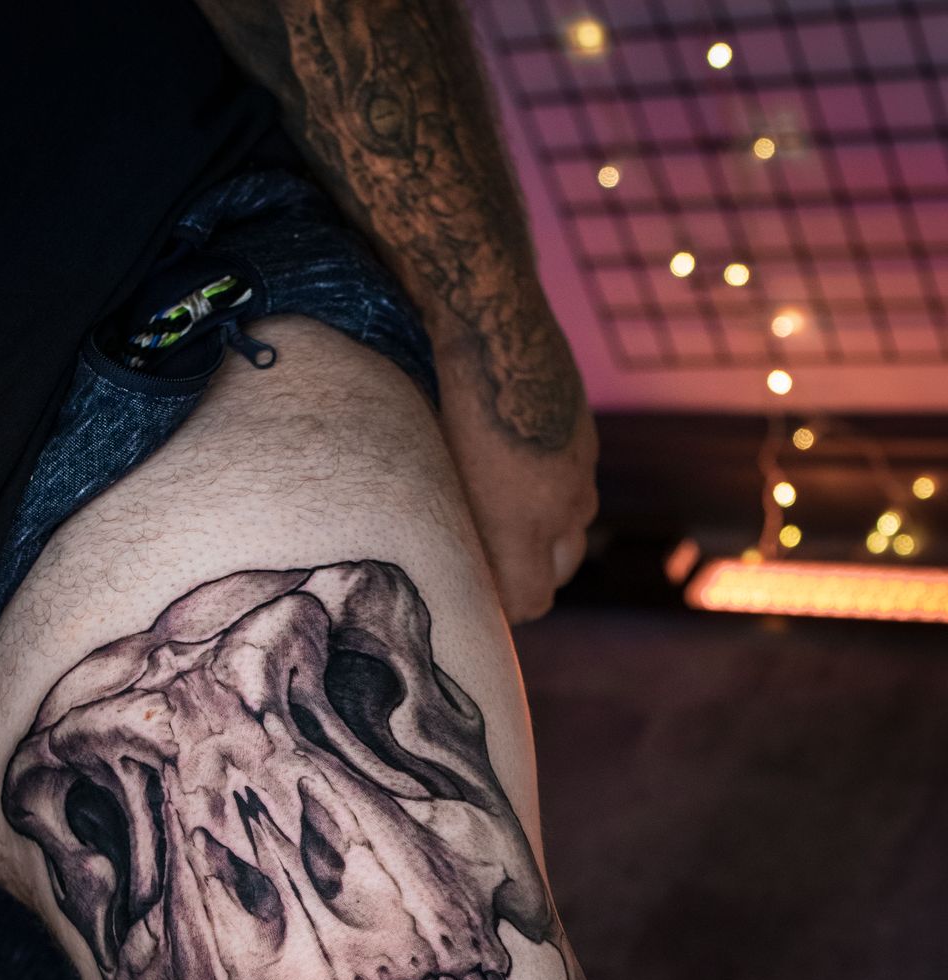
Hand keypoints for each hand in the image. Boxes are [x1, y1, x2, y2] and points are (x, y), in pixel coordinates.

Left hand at [431, 318, 598, 625]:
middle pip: (557, 574)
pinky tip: (524, 474)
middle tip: (492, 570)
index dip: (505, 611)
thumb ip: (455, 527)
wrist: (490, 320)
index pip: (531, 603)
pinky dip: (555, 494)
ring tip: (508, 525)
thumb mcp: (439, 476)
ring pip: (573, 531)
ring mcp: (580, 471)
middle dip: (528, 579)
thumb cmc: (443, 401)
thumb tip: (452, 563)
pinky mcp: (587, 439)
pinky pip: (577, 486)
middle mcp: (562, 506)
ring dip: (546, 538)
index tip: (480, 603)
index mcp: (521, 524)